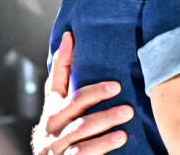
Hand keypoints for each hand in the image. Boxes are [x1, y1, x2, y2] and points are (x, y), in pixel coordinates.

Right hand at [32, 32, 133, 154]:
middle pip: (75, 102)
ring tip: (128, 112)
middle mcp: (51, 125)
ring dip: (106, 119)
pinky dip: (103, 145)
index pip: (56, 79)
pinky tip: (121, 137)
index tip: (72, 37)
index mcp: (53, 107)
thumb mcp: (67, 109)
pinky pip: (84, 152)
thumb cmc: (68, 132)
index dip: (63, 58)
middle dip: (97, 93)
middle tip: (118, 86)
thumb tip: (71, 37)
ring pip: (82, 128)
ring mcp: (57, 145)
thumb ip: (71, 79)